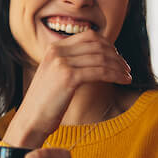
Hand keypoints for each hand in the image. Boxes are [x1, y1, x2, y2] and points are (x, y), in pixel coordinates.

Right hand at [5, 30, 131, 147]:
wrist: (31, 121)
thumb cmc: (47, 103)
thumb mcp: (57, 75)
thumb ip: (73, 63)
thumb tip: (100, 58)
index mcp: (54, 48)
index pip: (89, 36)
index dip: (108, 45)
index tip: (118, 57)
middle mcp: (57, 51)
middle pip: (97, 45)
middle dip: (116, 56)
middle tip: (126, 68)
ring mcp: (61, 62)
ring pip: (101, 58)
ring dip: (119, 67)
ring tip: (127, 76)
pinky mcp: (68, 76)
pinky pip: (100, 71)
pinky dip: (115, 75)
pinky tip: (123, 81)